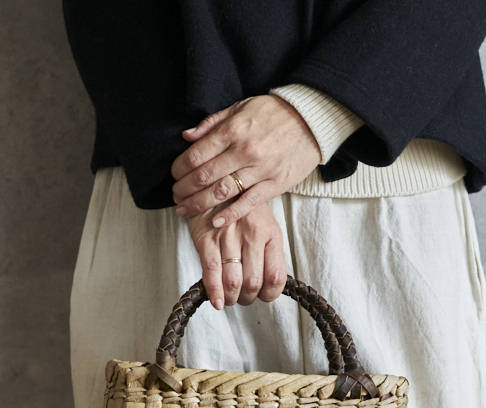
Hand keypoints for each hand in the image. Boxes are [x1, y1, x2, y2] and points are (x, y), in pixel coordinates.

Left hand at [171, 94, 322, 231]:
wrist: (312, 120)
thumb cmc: (274, 113)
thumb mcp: (241, 107)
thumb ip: (213, 123)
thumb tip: (187, 137)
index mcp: (233, 130)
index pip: (196, 155)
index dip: (179, 168)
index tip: (174, 175)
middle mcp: (244, 151)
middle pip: (204, 176)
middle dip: (183, 189)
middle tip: (175, 196)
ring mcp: (260, 170)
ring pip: (221, 192)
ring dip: (199, 204)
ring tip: (185, 210)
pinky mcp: (275, 184)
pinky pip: (248, 203)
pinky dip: (230, 214)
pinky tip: (215, 222)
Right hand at [183, 200, 287, 309]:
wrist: (215, 184)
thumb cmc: (241, 209)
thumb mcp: (264, 225)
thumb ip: (269, 252)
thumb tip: (269, 285)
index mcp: (270, 233)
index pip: (276, 276)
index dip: (270, 294)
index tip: (263, 296)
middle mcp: (252, 234)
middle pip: (253, 282)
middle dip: (248, 298)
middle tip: (243, 298)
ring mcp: (228, 236)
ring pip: (233, 281)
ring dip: (232, 298)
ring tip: (230, 298)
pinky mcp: (206, 238)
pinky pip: (212, 271)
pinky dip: (214, 292)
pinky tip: (217, 301)